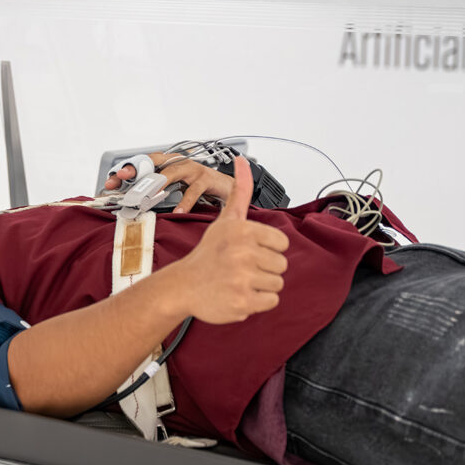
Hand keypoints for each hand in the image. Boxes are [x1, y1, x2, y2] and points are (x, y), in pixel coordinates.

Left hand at [105, 152, 236, 212]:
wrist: (229, 188)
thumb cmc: (199, 188)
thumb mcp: (174, 189)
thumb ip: (156, 193)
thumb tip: (131, 205)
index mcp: (168, 163)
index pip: (143, 163)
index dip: (126, 171)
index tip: (111, 182)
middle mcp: (178, 162)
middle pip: (153, 163)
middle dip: (135, 171)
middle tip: (121, 178)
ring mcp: (192, 169)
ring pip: (171, 173)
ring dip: (156, 183)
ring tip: (144, 194)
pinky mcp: (206, 179)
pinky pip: (193, 191)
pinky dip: (184, 202)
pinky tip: (177, 211)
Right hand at [166, 160, 288, 324]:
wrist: (183, 286)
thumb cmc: (208, 254)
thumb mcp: (225, 220)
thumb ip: (239, 191)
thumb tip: (242, 161)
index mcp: (242, 231)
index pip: (282, 243)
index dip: (267, 248)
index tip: (247, 251)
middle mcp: (242, 254)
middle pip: (281, 265)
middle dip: (264, 268)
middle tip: (240, 268)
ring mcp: (242, 279)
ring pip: (277, 284)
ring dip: (261, 285)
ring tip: (239, 280)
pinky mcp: (242, 302)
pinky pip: (271, 301)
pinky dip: (257, 301)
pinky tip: (239, 294)